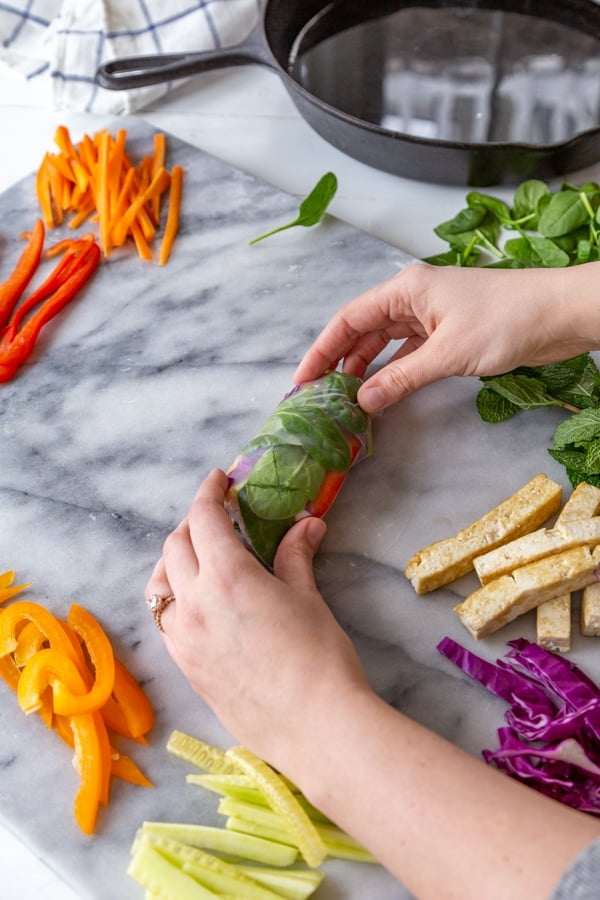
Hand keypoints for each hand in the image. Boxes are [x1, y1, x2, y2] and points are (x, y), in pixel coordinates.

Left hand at [145, 469, 368, 772]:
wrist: (315, 726)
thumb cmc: (319, 657)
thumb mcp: (308, 598)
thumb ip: (295, 556)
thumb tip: (306, 525)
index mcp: (226, 576)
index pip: (203, 518)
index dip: (209, 491)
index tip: (219, 480)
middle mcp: (195, 603)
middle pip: (175, 546)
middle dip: (192, 524)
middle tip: (216, 519)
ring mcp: (184, 638)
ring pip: (160, 585)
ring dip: (175, 562)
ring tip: (200, 560)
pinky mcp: (185, 667)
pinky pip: (166, 621)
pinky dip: (175, 600)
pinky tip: (200, 605)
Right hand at [294, 262, 598, 412]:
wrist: (561, 313)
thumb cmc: (509, 320)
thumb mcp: (448, 354)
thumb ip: (402, 378)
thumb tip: (363, 400)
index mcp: (406, 289)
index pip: (349, 319)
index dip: (322, 349)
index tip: (303, 379)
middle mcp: (413, 298)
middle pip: (362, 329)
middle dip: (339, 360)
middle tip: (319, 394)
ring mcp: (431, 315)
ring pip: (385, 342)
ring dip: (366, 367)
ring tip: (346, 397)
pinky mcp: (448, 332)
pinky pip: (409, 352)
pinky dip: (394, 370)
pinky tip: (383, 390)